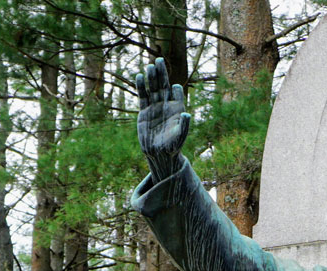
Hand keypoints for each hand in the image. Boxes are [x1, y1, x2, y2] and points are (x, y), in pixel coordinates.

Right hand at [136, 58, 190, 181]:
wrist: (159, 153)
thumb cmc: (173, 146)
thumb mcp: (180, 136)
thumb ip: (184, 124)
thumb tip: (186, 113)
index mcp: (177, 108)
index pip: (177, 93)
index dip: (176, 89)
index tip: (174, 87)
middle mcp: (166, 105)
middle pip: (163, 85)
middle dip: (162, 74)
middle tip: (160, 60)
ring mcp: (155, 106)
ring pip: (153, 88)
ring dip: (152, 77)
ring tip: (150, 66)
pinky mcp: (144, 111)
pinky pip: (143, 96)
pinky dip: (141, 86)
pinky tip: (140, 76)